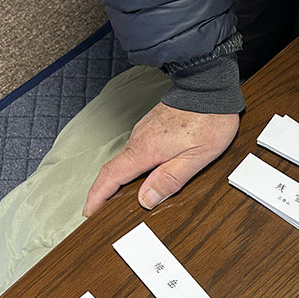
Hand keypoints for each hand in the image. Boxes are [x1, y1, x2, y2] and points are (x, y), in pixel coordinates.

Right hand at [83, 103, 238, 216]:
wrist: (210, 87)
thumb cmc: (208, 120)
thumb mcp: (196, 158)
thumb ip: (171, 179)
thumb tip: (146, 199)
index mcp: (146, 150)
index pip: (112, 176)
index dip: (97, 196)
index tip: (88, 210)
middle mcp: (139, 139)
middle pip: (116, 169)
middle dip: (106, 191)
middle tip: (103, 210)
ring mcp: (145, 130)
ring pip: (128, 159)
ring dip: (122, 178)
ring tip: (123, 197)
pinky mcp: (153, 125)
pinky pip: (138, 149)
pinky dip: (134, 164)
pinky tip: (144, 171)